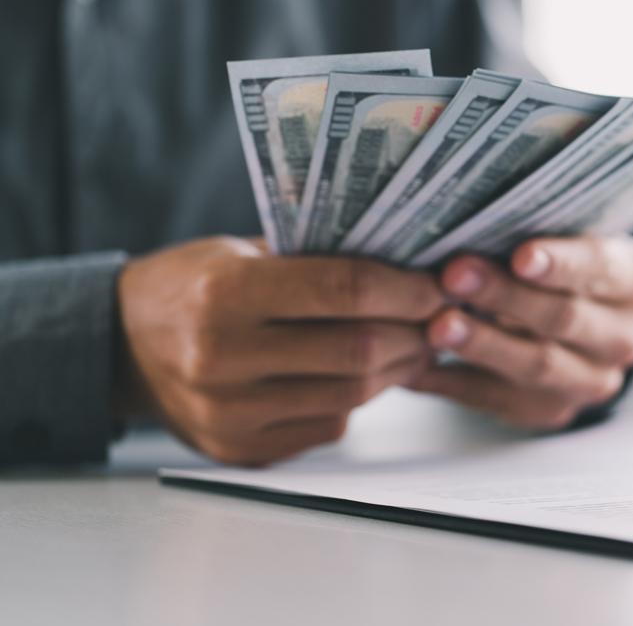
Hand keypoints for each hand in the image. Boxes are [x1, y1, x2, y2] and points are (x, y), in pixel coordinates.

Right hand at [116, 236, 443, 465]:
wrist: (124, 347)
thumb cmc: (191, 287)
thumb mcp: (239, 252)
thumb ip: (314, 260)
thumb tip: (407, 261)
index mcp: (224, 295)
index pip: (343, 290)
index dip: (404, 289)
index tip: (436, 283)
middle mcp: (222, 359)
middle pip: (357, 350)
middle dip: (413, 331)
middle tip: (439, 316)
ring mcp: (230, 413)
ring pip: (352, 395)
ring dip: (398, 368)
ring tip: (416, 343)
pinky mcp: (241, 449)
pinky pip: (329, 424)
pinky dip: (362, 398)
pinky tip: (373, 373)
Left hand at [415, 235, 632, 429]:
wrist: (593, 329)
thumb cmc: (568, 267)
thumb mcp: (576, 241)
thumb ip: (543, 232)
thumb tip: (473, 217)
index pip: (601, 269)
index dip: (560, 263)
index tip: (518, 254)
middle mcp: (622, 338)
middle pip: (563, 318)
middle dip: (505, 297)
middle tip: (454, 275)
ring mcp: (591, 381)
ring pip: (535, 365)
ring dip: (480, 344)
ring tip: (435, 326)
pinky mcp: (551, 411)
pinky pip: (500, 400)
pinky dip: (454, 382)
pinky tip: (415, 365)